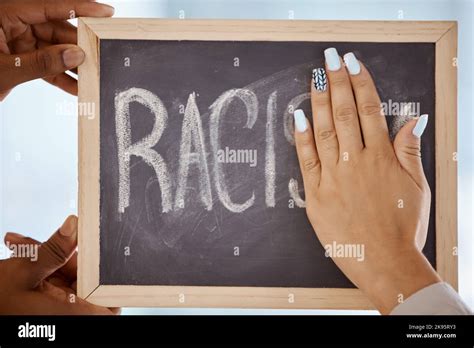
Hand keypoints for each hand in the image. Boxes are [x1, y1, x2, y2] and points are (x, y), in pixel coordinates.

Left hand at [0, 0, 113, 99]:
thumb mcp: (5, 70)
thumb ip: (42, 63)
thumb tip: (74, 55)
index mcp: (4, 12)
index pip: (50, 6)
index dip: (81, 8)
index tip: (105, 12)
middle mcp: (12, 23)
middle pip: (56, 29)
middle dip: (79, 46)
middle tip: (100, 56)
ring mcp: (15, 41)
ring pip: (53, 49)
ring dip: (72, 66)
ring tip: (92, 77)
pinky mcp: (18, 58)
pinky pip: (44, 65)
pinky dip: (59, 77)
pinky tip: (76, 87)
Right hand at [0, 215, 119, 313]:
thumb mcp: (24, 271)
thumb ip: (54, 249)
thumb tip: (75, 226)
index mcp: (75, 314)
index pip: (107, 291)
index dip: (100, 267)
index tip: (88, 243)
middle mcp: (74, 315)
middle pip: (86, 278)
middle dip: (63, 255)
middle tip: (39, 244)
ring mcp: (63, 312)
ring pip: (70, 278)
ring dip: (48, 259)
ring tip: (20, 247)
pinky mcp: (53, 307)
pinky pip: (58, 283)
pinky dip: (44, 269)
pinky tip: (22, 253)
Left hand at [293, 48, 440, 313]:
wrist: (384, 262)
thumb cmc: (403, 227)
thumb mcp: (417, 186)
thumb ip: (410, 150)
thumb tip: (413, 119)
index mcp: (382, 158)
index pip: (369, 109)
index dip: (361, 82)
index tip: (353, 63)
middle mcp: (357, 162)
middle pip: (345, 113)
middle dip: (337, 81)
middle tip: (330, 58)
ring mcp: (334, 177)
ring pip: (325, 130)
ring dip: (319, 101)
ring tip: (315, 77)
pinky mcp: (316, 195)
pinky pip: (306, 160)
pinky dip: (302, 137)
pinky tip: (298, 116)